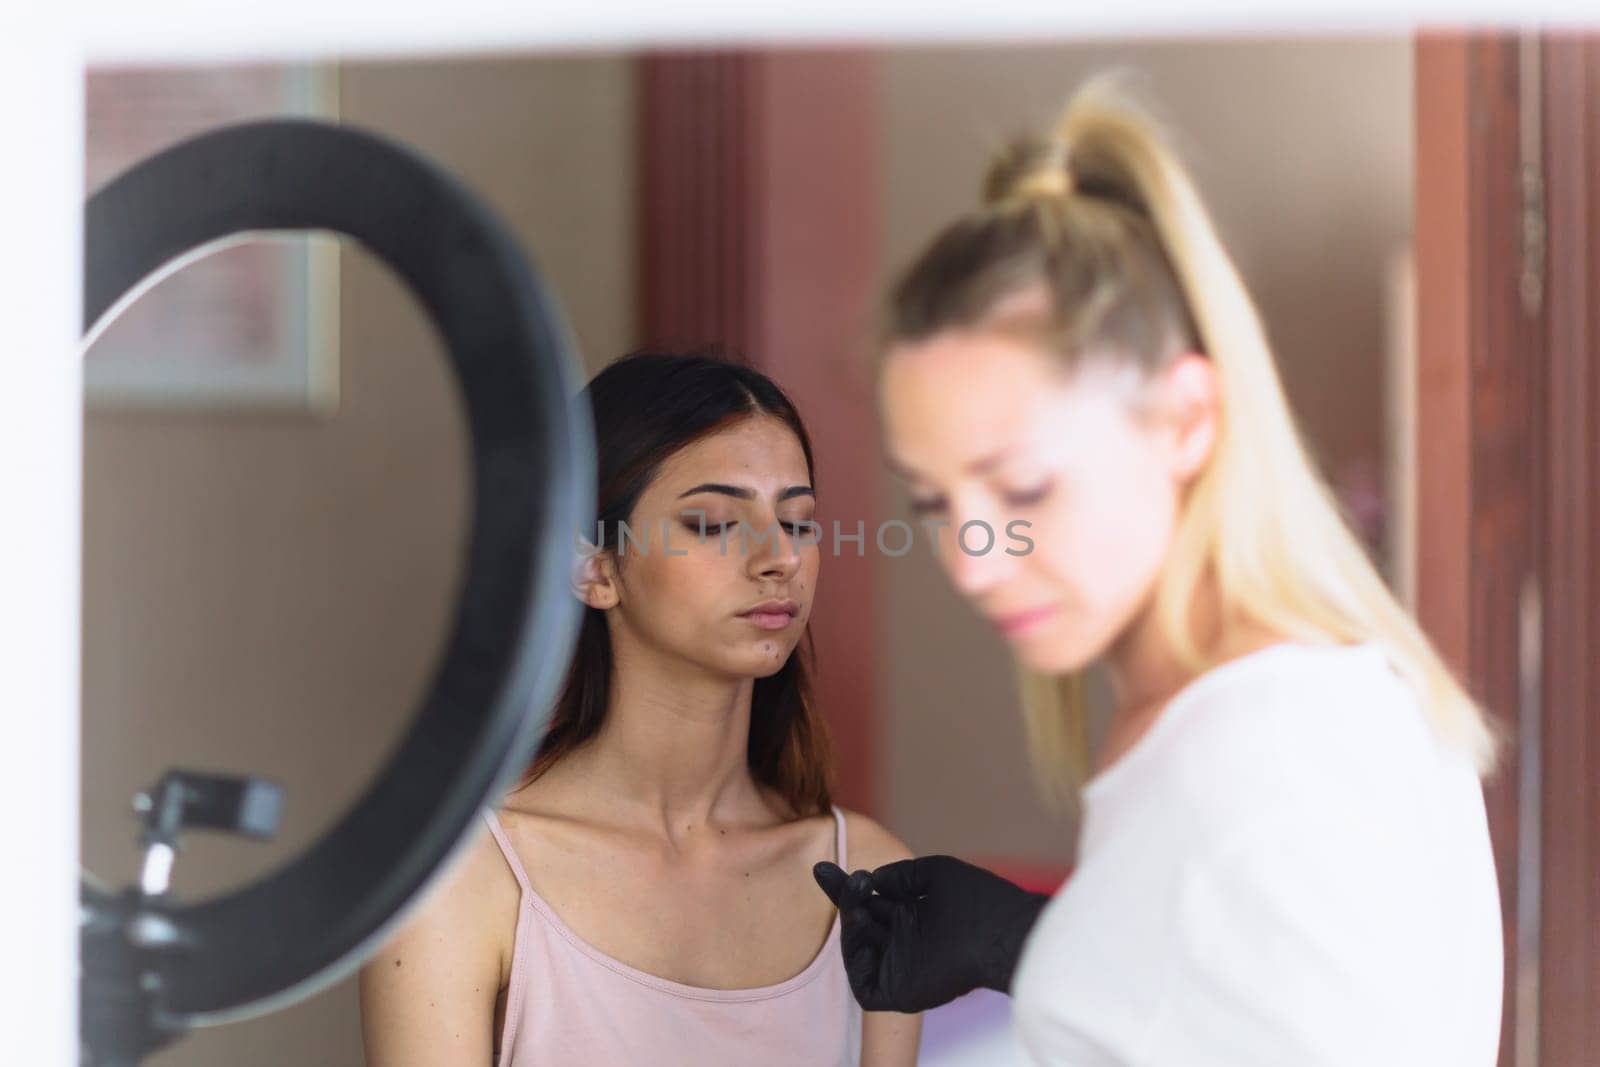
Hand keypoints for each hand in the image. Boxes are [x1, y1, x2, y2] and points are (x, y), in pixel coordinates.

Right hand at [813, 855, 1049, 1012]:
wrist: (1000, 932)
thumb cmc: (977, 900)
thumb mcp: (935, 874)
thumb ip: (901, 875)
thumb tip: (873, 879)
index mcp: (914, 918)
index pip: (870, 903)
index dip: (845, 887)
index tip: (822, 867)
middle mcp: (905, 943)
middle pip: (859, 923)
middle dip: (845, 898)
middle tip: (850, 879)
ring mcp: (900, 969)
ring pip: (857, 949)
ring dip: (850, 922)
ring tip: (860, 899)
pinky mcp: (899, 994)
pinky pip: (863, 983)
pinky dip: (855, 957)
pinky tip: (863, 926)